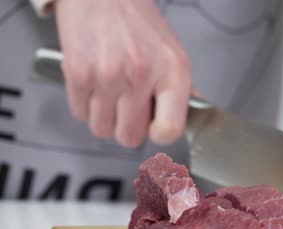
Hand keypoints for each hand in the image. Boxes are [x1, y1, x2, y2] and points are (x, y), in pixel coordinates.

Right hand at [55, 0, 191, 146]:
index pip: (170, 129)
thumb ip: (182, 91)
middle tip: (129, 105)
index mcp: (173, 71)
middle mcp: (141, 74)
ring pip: (102, 129)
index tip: (156, 128)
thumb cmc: (139, 23)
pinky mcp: (78, 72)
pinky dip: (85, 103)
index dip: (160, 134)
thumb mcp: (173, 54)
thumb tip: (191, 119)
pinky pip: (80, 113)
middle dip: (128, 126)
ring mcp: (108, 75)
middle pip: (130, 137)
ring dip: (105, 116)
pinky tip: (95, 82)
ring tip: (111, 90)